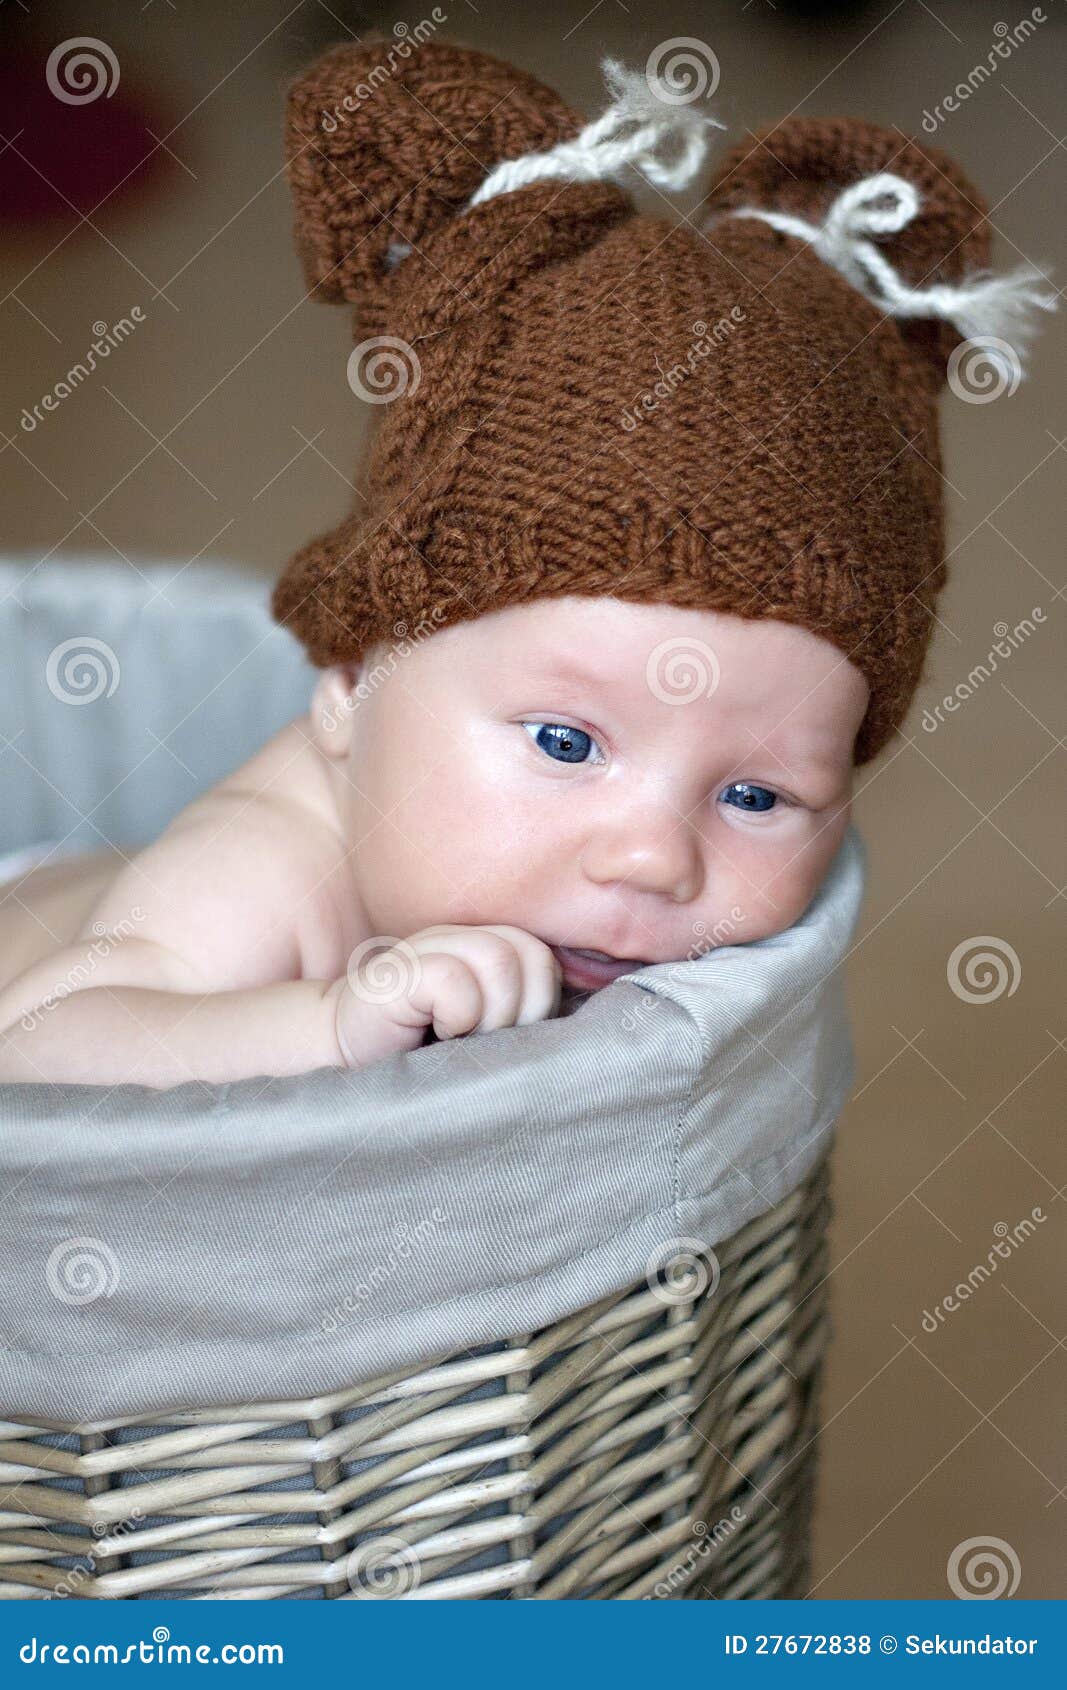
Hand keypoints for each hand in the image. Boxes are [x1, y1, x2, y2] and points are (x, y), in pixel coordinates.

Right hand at [329, 924, 562, 1069]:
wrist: (341, 1058)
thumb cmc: (423, 1053)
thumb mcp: (486, 1031)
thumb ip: (524, 1013)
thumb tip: (580, 1032)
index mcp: (488, 946)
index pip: (548, 960)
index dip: (541, 1006)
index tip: (508, 1038)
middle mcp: (462, 937)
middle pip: (534, 957)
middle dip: (523, 1014)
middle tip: (485, 1041)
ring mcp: (428, 947)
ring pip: (501, 962)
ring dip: (489, 1018)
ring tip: (459, 1039)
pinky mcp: (399, 972)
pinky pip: (457, 982)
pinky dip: (456, 1017)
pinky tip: (434, 1032)